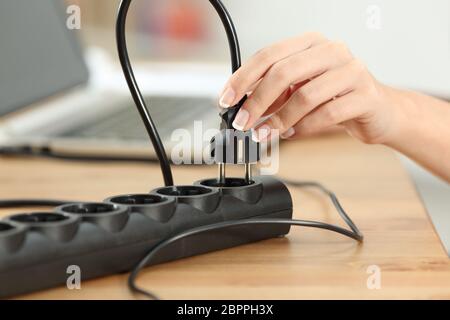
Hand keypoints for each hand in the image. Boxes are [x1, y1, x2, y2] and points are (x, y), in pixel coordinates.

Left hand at [218, 32, 405, 144]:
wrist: (379, 110)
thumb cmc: (336, 97)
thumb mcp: (300, 89)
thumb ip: (274, 94)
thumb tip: (242, 107)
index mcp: (310, 44)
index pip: (268, 55)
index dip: (243, 78)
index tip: (227, 100)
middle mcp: (331, 51)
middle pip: (284, 72)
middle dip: (257, 101)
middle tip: (243, 123)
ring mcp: (351, 71)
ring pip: (305, 95)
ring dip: (279, 119)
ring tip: (267, 133)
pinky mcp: (365, 95)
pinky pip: (326, 114)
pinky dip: (304, 128)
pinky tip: (292, 134)